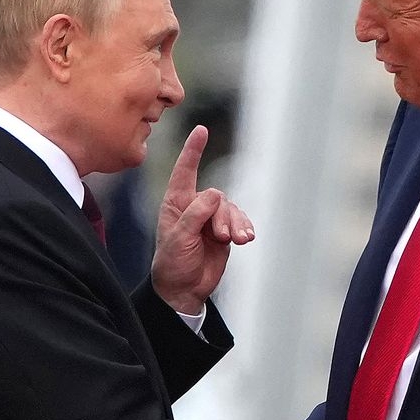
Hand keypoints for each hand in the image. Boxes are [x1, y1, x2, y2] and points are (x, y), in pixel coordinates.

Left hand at [152, 125, 253, 315]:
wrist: (184, 289)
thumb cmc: (172, 263)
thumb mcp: (179, 238)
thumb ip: (196, 214)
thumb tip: (216, 194)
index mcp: (176, 203)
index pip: (185, 171)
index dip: (193, 150)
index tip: (201, 130)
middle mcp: (194, 207)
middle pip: (217, 197)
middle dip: (223, 216)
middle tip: (220, 237)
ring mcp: (211, 219)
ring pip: (231, 210)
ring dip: (236, 224)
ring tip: (236, 241)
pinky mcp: (225, 232)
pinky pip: (240, 222)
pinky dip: (245, 229)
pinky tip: (247, 239)